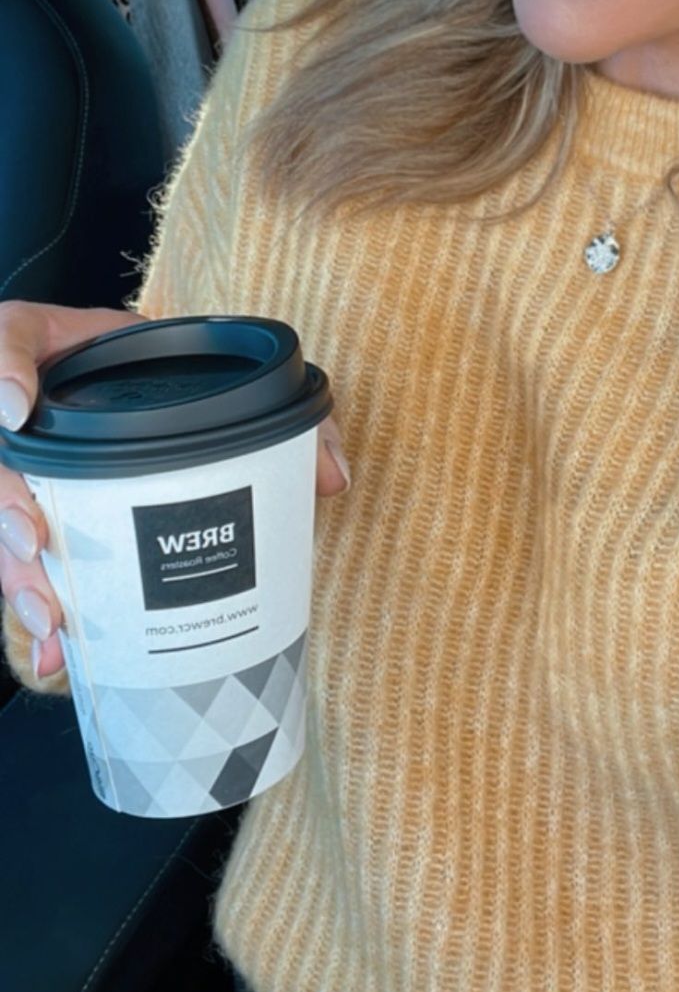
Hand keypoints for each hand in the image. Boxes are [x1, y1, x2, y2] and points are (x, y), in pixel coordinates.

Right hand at [0, 300, 351, 679]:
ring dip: (18, 575)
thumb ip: (276, 414)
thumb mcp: (212, 372)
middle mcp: (29, 410)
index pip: (10, 338)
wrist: (149, 401)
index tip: (16, 408)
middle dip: (9, 505)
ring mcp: (28, 469)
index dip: (2, 369)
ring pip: (3, 517)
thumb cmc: (175, 383)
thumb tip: (332, 479)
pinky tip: (61, 652)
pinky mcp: (38, 520)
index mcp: (60, 355)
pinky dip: (39, 613)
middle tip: (38, 543)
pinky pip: (24, 566)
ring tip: (54, 618)